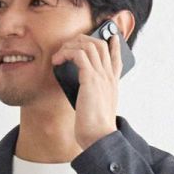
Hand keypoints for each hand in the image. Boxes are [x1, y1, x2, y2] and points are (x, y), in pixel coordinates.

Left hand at [50, 27, 123, 152]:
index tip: (108, 36)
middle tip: (67, 47)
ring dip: (70, 45)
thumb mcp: (97, 109)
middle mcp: (109, 76)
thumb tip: (82, 93)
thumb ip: (93, 96)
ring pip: (89, 44)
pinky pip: (79, 54)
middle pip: (100, 44)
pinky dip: (66, 53)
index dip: (113, 44)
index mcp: (113, 84)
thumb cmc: (96, 128)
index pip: (116, 57)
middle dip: (82, 39)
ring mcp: (101, 76)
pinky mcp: (90, 79)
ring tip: (59, 55)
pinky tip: (57, 61)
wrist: (99, 137)